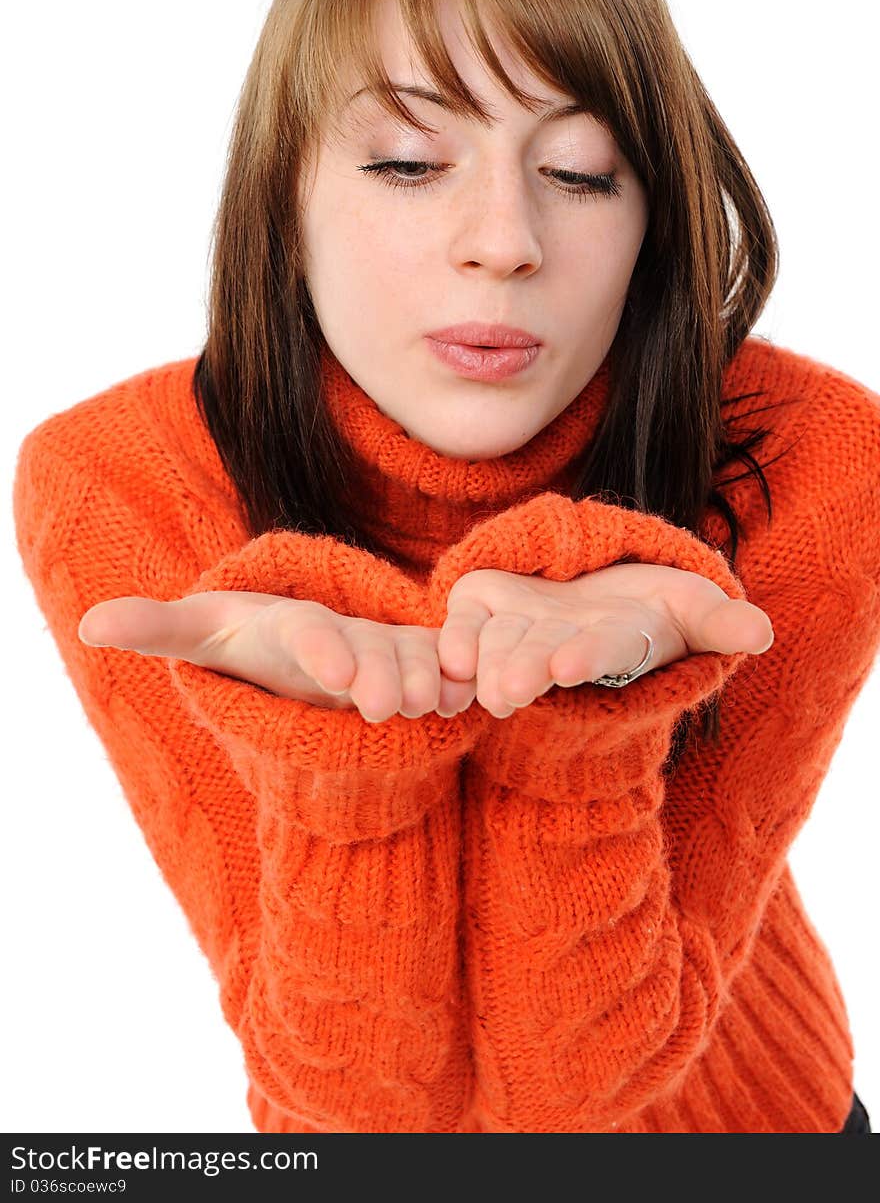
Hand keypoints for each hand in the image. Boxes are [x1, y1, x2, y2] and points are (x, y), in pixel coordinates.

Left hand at [78, 591, 476, 723]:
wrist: (301, 647)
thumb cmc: (247, 643)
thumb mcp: (201, 637)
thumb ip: (153, 626)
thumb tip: (86, 624)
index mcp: (292, 623)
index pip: (306, 630)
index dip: (321, 648)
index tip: (332, 673)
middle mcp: (345, 633)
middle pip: (364, 650)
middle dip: (378, 673)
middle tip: (383, 704)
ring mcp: (383, 651)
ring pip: (409, 661)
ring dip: (422, 681)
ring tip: (431, 703)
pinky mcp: (414, 670)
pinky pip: (439, 672)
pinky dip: (454, 684)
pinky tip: (467, 701)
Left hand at [436, 563, 773, 717]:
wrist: (591, 590)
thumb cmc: (651, 605)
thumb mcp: (691, 606)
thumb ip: (720, 622)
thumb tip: (761, 634)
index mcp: (613, 644)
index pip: (604, 652)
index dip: (588, 657)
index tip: (570, 667)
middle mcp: (561, 647)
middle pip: (543, 658)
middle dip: (527, 672)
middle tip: (508, 692)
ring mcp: (519, 630)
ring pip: (501, 647)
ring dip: (490, 664)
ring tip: (481, 684)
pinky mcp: (482, 607)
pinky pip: (462, 629)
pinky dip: (455, 642)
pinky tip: (449, 660)